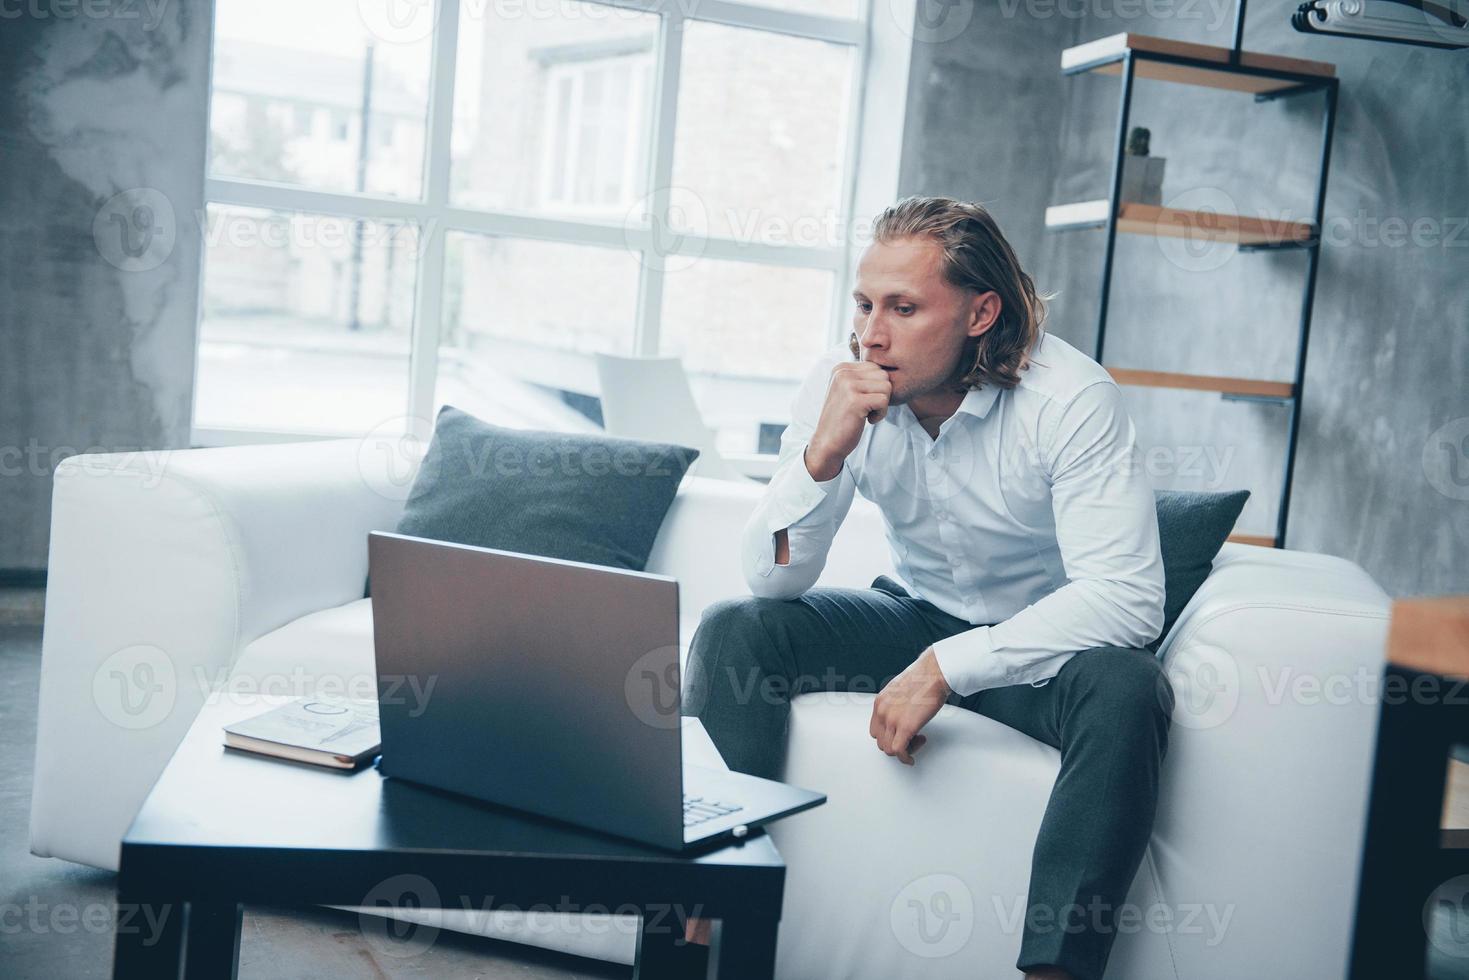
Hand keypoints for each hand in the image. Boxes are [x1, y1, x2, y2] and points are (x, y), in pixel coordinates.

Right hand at [806, 361, 891, 480]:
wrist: (827, 443)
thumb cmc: (843, 419)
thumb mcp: (848, 391)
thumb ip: (863, 378)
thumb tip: (889, 369)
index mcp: (841, 368)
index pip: (876, 367)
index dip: (876, 387)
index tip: (863, 401)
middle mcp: (843, 372)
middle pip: (883, 375)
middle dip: (881, 394)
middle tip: (867, 409)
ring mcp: (848, 385)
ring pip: (887, 387)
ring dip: (882, 405)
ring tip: (866, 414)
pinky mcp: (855, 400)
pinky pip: (884, 400)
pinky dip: (881, 414)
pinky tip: (867, 420)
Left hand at [869, 648, 951, 764]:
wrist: (933, 673)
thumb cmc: (923, 679)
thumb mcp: (900, 690)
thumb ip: (895, 703)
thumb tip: (901, 713)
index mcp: (880, 702)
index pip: (875, 730)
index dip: (888, 736)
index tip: (900, 735)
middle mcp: (882, 712)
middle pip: (880, 741)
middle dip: (895, 744)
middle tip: (911, 740)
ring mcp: (892, 720)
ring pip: (888, 749)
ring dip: (903, 751)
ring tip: (916, 741)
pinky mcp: (906, 727)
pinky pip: (899, 751)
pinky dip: (905, 758)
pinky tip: (911, 758)